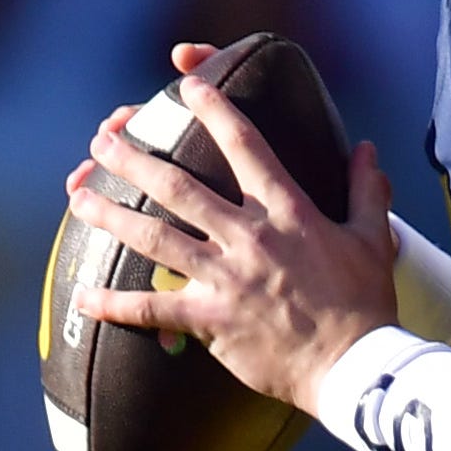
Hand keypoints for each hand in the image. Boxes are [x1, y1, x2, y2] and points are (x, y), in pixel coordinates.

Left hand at [67, 64, 399, 415]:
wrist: (355, 365)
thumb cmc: (364, 303)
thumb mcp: (372, 238)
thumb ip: (367, 189)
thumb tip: (367, 150)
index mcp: (288, 211)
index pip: (246, 146)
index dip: (214, 110)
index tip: (187, 85)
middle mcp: (250, 237)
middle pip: (180, 187)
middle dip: (136, 159)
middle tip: (103, 139)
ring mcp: (227, 278)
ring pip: (156, 238)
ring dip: (113, 215)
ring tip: (79, 197)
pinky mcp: (212, 321)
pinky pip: (153, 308)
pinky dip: (115, 304)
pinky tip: (84, 295)